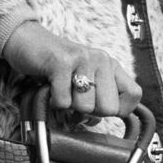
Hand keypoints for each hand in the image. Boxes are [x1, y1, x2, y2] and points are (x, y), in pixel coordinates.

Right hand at [2, 22, 141, 117]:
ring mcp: (83, 59)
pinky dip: (54, 101)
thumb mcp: (85, 78)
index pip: (134, 95)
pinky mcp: (62, 62)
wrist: (27, 41)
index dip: (118, 110)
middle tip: (74, 97)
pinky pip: (64, 102)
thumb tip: (99, 122)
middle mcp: (102, 59)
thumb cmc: (57, 67)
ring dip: (69, 106)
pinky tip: (51, 86)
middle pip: (109, 108)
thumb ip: (99, 97)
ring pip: (86, 108)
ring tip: (62, 89)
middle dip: (88, 112)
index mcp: (110, 64)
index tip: (100, 106)